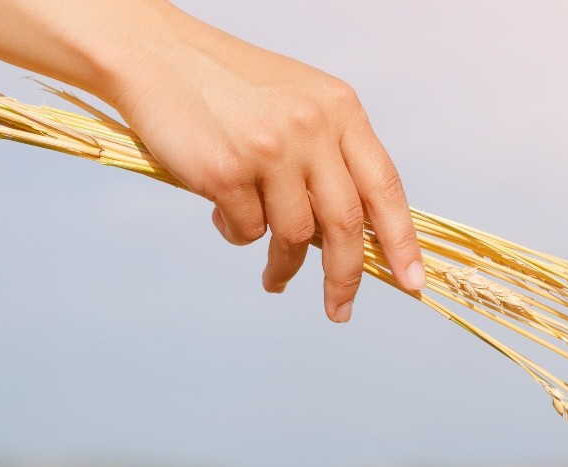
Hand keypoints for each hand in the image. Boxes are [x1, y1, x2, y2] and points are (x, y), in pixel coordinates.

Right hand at [107, 14, 424, 321]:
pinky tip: (224, 216)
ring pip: (295, 235)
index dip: (401, 240)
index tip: (411, 280)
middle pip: (346, 224)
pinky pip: (246, 230)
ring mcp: (270, 151)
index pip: (385, 187)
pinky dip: (237, 233)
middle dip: (346, 277)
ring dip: (284, 265)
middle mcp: (312, 129)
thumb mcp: (303, 101)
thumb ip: (333, 155)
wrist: (157, 56)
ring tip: (274, 277)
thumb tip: (357, 232)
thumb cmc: (230, 85)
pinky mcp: (225, 172)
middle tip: (339, 309)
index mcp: (341, 110)